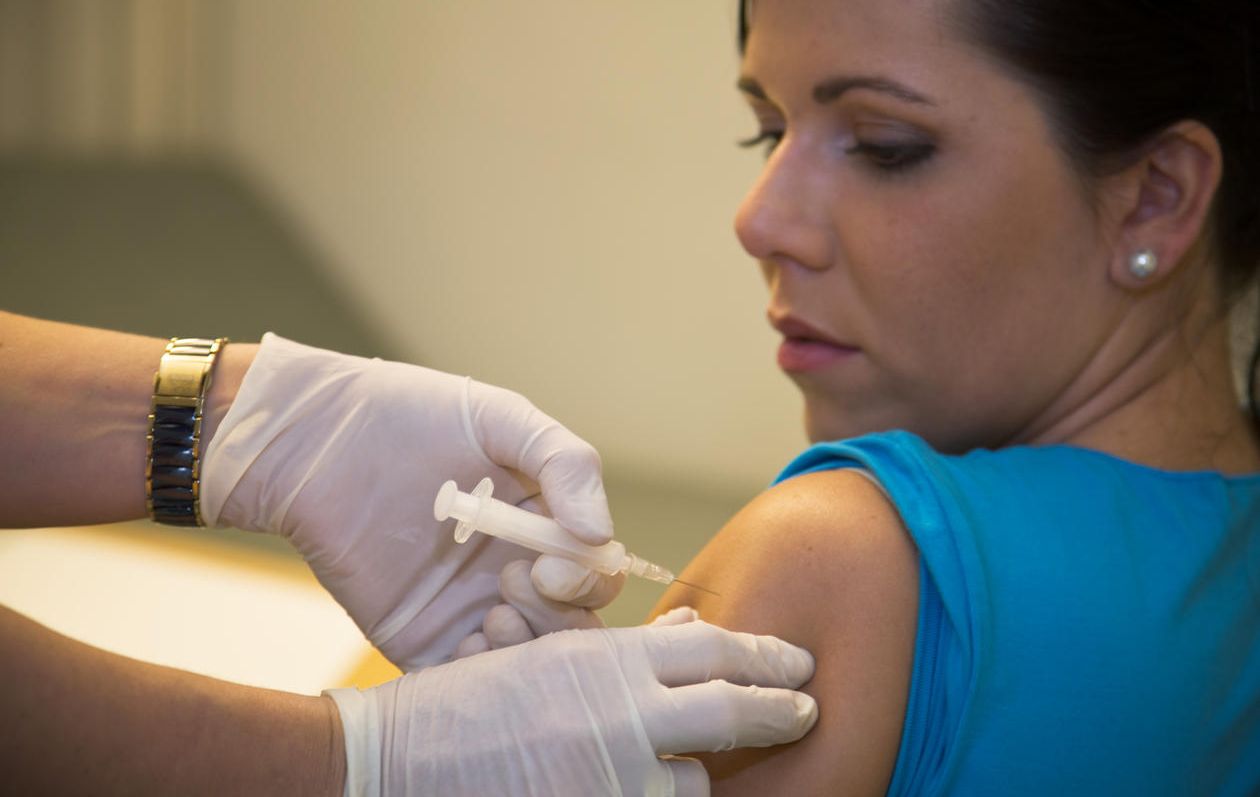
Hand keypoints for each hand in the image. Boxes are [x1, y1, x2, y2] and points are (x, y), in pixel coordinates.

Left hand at [201, 334, 613, 669]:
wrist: (317, 437)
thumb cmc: (411, 413)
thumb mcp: (502, 419)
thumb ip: (565, 465)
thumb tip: (599, 536)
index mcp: (541, 522)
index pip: (596, 570)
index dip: (589, 578)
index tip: (552, 565)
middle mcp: (514, 569)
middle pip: (572, 623)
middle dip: (560, 616)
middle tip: (515, 580)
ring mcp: (469, 608)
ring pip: (527, 660)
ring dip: (526, 648)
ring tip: (492, 615)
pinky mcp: (423, 637)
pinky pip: (466, 682)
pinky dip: (481, 677)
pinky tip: (468, 645)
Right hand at [325, 609, 818, 795]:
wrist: (388, 759)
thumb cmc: (463, 704)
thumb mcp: (547, 658)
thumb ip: (624, 654)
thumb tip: (695, 635)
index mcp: (604, 657)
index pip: (712, 648)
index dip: (763, 653)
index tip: (796, 662)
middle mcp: (617, 713)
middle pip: (729, 709)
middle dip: (779, 709)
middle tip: (808, 708)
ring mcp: (608, 776)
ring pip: (694, 784)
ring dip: (698, 780)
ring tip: (697, 774)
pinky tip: (654, 789)